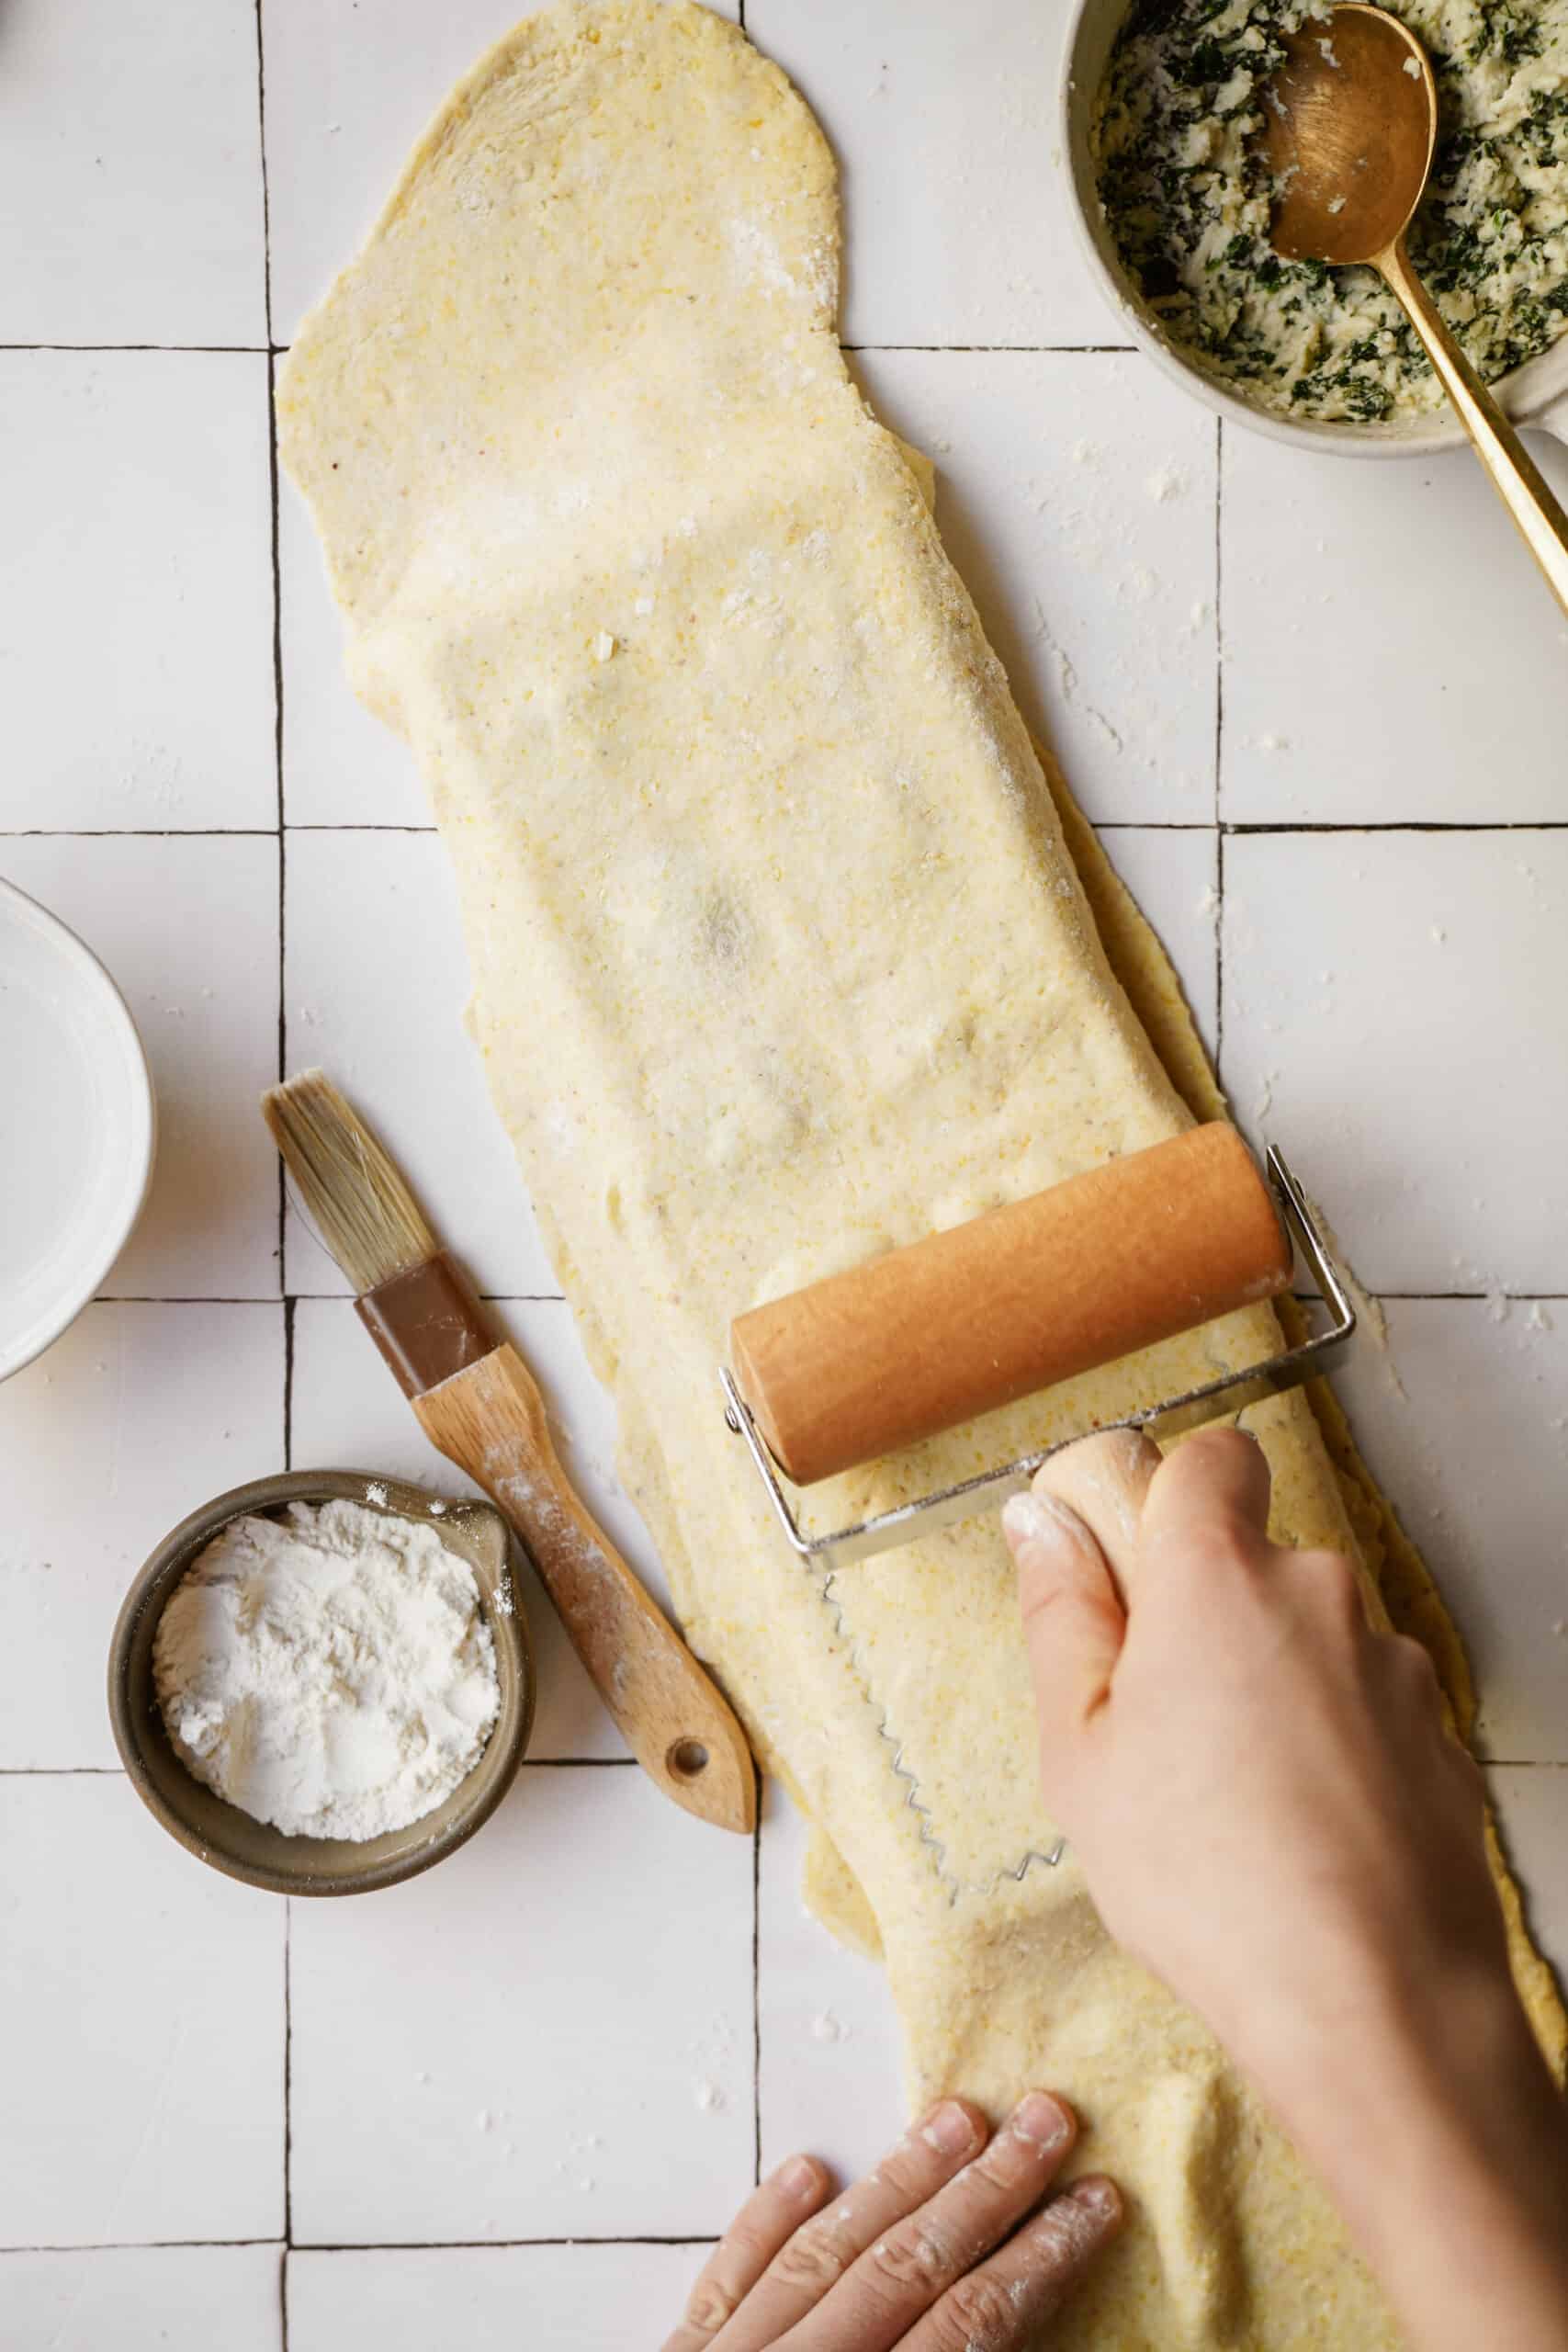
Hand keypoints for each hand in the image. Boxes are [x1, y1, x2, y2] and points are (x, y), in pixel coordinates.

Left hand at [663, 2092, 1120, 2351]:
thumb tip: (1012, 2343)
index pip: (969, 2332)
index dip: (1040, 2264)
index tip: (1098, 2202)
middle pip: (906, 2270)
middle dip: (987, 2191)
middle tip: (1050, 2117)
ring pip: (824, 2256)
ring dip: (895, 2181)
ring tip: (957, 2118)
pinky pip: (726, 2284)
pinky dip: (765, 2223)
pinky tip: (808, 2169)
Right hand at [1003, 1424, 1567, 2351]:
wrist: (1374, 1999)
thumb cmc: (1208, 1880)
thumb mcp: (1080, 1753)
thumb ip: (1062, 1615)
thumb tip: (1041, 1522)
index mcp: (1220, 1577)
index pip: (1210, 1457)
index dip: (1168, 1492)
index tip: (1133, 1561)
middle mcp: (1320, 1594)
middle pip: (1255, 1561)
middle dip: (1210, 1617)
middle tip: (1162, 1721)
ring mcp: (1393, 1665)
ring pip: (1311, 1640)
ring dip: (1273, 1686)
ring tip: (1233, 1800)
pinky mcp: (1441, 1735)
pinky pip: (1364, 1708)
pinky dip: (1331, 1745)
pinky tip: (1300, 1830)